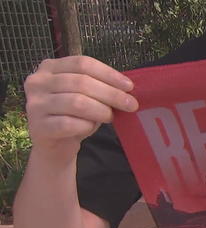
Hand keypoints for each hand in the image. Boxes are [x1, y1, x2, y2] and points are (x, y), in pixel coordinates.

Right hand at [24, 56, 138, 154]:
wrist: (55, 145)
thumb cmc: (73, 116)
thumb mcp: (87, 96)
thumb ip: (100, 88)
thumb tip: (127, 89)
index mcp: (50, 67)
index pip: (83, 63)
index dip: (109, 74)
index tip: (129, 86)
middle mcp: (38, 82)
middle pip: (81, 82)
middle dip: (111, 94)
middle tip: (131, 105)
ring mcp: (35, 104)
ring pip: (76, 102)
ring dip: (100, 110)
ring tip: (110, 117)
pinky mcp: (38, 126)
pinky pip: (69, 124)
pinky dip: (86, 126)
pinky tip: (91, 127)